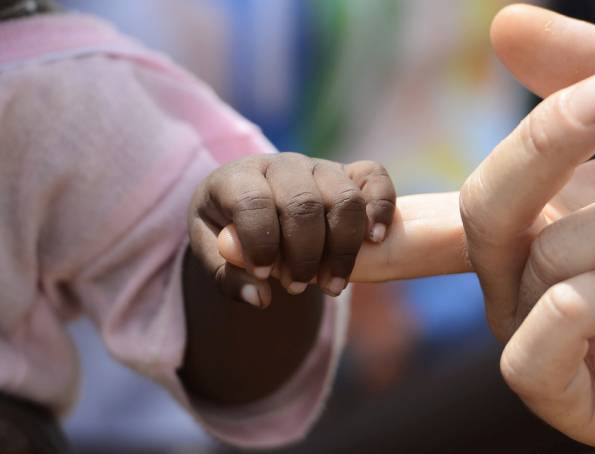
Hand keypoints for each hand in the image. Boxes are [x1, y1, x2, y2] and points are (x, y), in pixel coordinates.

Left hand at [189, 154, 396, 305]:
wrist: (254, 210)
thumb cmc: (232, 233)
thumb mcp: (212, 255)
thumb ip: (228, 276)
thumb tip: (261, 298)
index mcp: (238, 178)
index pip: (253, 201)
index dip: (261, 241)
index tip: (263, 274)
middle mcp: (283, 165)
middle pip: (305, 204)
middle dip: (304, 255)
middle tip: (296, 287)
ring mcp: (320, 167)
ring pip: (345, 198)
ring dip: (343, 248)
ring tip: (333, 284)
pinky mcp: (350, 173)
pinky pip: (375, 178)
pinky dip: (381, 208)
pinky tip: (375, 241)